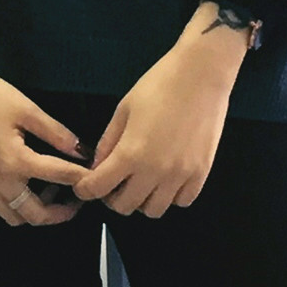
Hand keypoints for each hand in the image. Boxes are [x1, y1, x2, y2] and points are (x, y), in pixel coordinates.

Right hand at [0, 53, 91, 226]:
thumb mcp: (27, 109)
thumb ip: (57, 134)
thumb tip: (82, 151)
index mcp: (15, 160)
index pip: (60, 176)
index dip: (82, 178)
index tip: (94, 178)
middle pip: (36, 215)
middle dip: (61, 213)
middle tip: (74, 202)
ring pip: (13, 217)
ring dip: (33, 212)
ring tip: (44, 192)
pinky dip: (8, 207)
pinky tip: (16, 188)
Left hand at [70, 5, 248, 217]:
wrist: (201, 76)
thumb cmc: (158, 86)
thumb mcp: (123, 109)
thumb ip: (108, 141)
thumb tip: (98, 165)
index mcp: (131, 153)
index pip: (99, 188)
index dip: (86, 190)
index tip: (85, 186)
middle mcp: (156, 172)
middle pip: (125, 207)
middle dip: (111, 197)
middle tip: (112, 182)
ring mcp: (181, 176)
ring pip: (154, 210)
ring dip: (141, 200)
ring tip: (139, 181)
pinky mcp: (202, 174)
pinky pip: (182, 201)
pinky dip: (169, 196)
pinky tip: (164, 179)